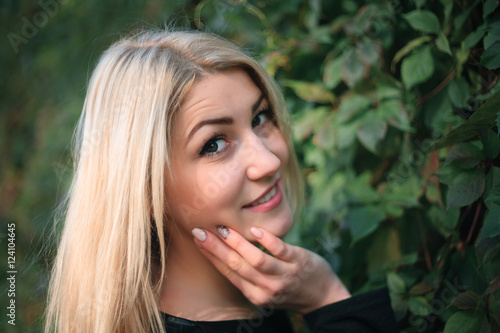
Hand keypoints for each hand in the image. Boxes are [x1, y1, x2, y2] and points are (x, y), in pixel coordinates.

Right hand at [191, 226, 350, 313]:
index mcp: (255, 294)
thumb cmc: (289, 287)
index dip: (211, 255)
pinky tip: (256, 231)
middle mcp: (267, 288)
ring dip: (238, 244)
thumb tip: (222, 252)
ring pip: (256, 260)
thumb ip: (247, 274)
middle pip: (237, 266)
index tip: (197, 238)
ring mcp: (283, 275)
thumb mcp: (265, 288)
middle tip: (200, 231)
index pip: (228, 271)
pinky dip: (268, 241)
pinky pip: (281, 251)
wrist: (322, 296)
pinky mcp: (298, 262)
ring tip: (224, 229)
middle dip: (216, 248)